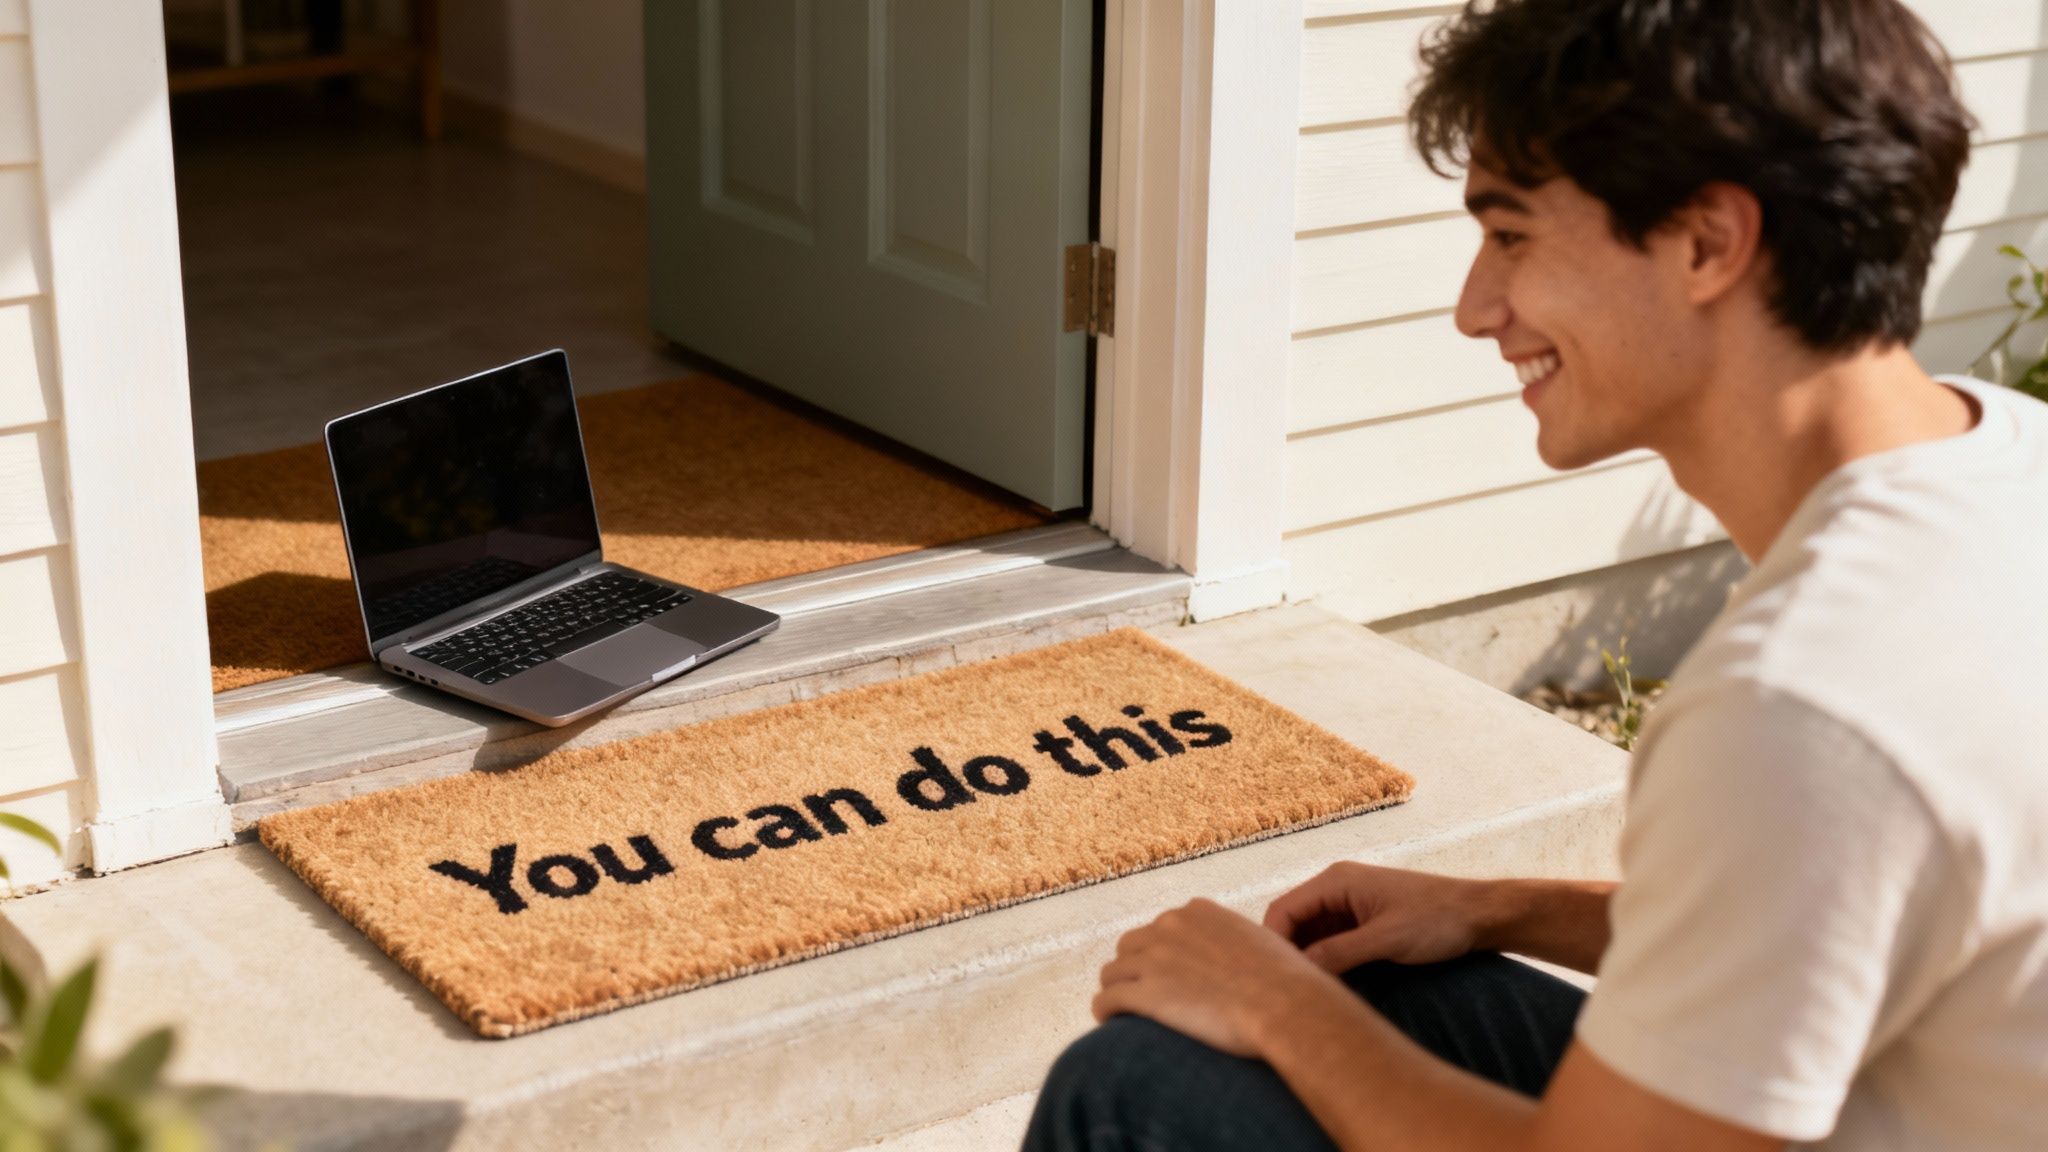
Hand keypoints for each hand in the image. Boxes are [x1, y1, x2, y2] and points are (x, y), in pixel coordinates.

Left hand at [1093, 898, 1344, 1057]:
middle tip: (1141, 992)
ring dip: (1116, 989)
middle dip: (1133, 968)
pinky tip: (1107, 1020)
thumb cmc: (1284, 980)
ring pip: (1113, 972)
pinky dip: (1104, 1009)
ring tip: (1120, 1009)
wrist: (1284, 1004)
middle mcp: (1169, 927)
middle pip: (1130, 946)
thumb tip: (1234, 958)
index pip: (1160, 928)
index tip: (1163, 971)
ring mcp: (1154, 960)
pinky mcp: (1145, 994)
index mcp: (1196, 912)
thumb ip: (1232, 940)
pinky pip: (1108, 999)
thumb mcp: (1257, 940)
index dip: (1158, 952)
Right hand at [1263, 863, 1492, 973]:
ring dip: (1306, 958)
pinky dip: (1324, 959)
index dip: (1273, 943)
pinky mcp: (1362, 922)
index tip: (1274, 979)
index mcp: (1336, 881)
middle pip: (1293, 921)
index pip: (1283, 909)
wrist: (1479, 916)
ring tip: (1303, 991)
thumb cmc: (1436, 920)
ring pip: (1310, 933)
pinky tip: (1326, 983)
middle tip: (1285, 990)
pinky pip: (1330, 940)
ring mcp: (1349, 905)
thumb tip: (1299, 972)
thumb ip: (1340, 952)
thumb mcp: (1386, 939)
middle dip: (1286, 952)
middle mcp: (1336, 888)